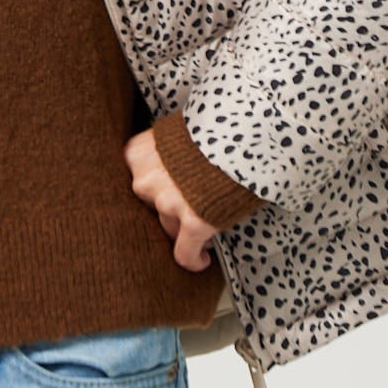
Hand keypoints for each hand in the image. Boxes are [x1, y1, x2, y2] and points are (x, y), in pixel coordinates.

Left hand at [123, 128, 216, 271]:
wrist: (249, 132)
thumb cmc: (220, 127)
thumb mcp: (180, 131)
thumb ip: (167, 151)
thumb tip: (174, 169)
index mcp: (139, 153)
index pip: (138, 181)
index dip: (157, 189)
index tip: (169, 194)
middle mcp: (146, 180)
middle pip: (153, 206)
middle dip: (172, 208)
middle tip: (192, 206)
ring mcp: (168, 203)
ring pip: (170, 228)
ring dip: (186, 229)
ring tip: (206, 225)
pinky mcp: (193, 223)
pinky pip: (185, 254)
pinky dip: (194, 260)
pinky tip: (202, 260)